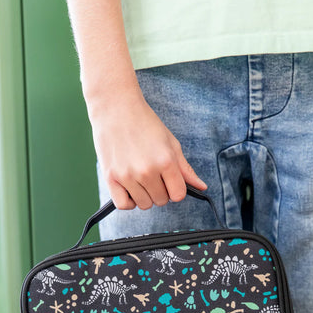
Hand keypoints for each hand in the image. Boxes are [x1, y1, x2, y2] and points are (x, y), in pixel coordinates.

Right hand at [88, 90, 207, 209]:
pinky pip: (123, 205)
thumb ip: (185, 168)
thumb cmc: (144, 123)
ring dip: (144, 196)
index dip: (175, 189)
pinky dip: (128, 201)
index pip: (178, 195)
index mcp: (166, 161)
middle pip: (161, 200)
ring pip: (143, 204)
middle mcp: (147, 171)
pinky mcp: (110, 177)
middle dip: (160, 191)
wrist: (116, 108)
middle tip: (152, 174)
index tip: (169, 181)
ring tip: (140, 178)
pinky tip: (129, 188)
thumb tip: (201, 187)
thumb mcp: (170, 143)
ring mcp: (127, 175)